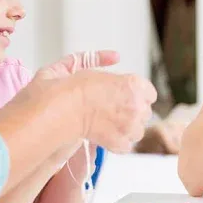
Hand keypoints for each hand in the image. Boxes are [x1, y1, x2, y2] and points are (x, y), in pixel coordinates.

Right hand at [14, 50, 156, 152]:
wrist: (54, 112)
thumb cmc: (61, 89)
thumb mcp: (76, 64)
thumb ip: (95, 58)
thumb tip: (114, 56)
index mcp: (132, 83)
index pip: (149, 93)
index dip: (134, 95)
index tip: (121, 98)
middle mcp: (136, 104)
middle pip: (144, 111)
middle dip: (130, 111)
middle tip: (109, 111)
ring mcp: (130, 125)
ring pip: (138, 130)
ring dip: (126, 128)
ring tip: (106, 124)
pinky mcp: (120, 144)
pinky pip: (126, 145)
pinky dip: (117, 143)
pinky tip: (104, 136)